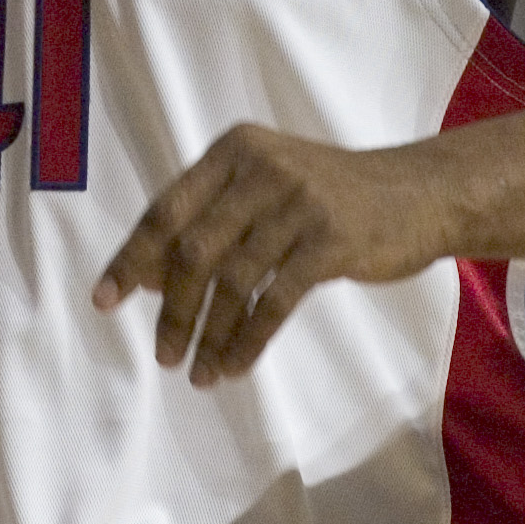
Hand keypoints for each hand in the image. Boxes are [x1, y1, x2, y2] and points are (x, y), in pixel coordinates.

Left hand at [92, 124, 443, 384]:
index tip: (105, 301)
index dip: (132, 258)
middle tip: (163, 355)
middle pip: (193, 249)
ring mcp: (298, 203)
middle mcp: (261, 168)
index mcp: (234, 150)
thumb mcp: (268, 186)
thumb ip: (213, 220)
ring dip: (209, 334)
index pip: (166, 208)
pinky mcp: (330, 240)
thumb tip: (151, 279)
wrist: (419, 193)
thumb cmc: (331, 194)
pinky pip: (274, 301)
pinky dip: (247, 340)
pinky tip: (234, 367)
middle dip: (172, 310)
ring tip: (197, 373)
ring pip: (232, 280)